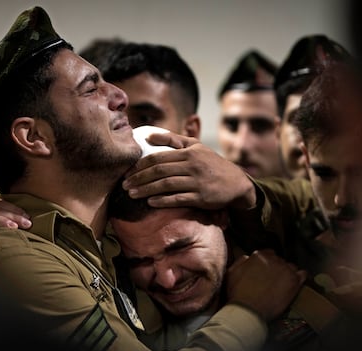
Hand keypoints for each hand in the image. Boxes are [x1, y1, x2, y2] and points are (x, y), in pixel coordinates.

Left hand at [122, 133, 256, 209]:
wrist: (237, 184)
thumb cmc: (212, 164)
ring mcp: (197, 182)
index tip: (127, 172)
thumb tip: (148, 136)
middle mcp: (193, 165)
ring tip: (132, 194)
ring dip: (146, 190)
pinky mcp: (201, 197)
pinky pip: (178, 199)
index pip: (159, 157)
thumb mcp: (196, 147)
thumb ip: (173, 140)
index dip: (140, 165)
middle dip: (139, 178)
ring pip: (166, 185)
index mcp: (189, 152)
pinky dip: (163, 200)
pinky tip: (150, 202)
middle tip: (124, 185)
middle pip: (159, 171)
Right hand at [226, 249, 306, 320]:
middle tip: (273, 281)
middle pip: (280, 261)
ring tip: (283, 285)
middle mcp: (274, 259)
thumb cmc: (238, 293)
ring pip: (291, 267)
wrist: (248, 311)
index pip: (268, 254)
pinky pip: (303, 274)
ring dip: (287, 274)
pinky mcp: (294, 282)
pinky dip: (299, 278)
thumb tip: (248, 257)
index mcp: (259, 256)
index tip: (265, 272)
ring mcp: (286, 269)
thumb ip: (241, 261)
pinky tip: (294, 285)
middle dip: (277, 269)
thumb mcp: (232, 272)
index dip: (267, 264)